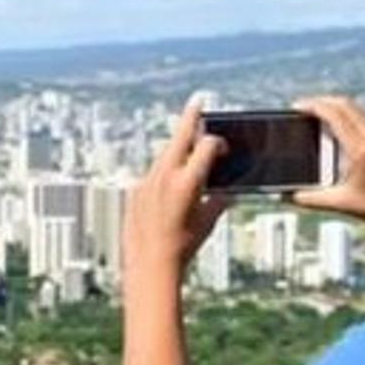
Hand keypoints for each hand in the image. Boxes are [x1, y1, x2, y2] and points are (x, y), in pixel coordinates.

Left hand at [124, 100, 230, 275]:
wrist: (149, 263)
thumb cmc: (183, 246)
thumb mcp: (208, 222)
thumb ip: (219, 201)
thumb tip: (229, 192)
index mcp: (188, 181)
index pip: (207, 145)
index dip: (219, 143)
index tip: (224, 148)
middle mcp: (165, 176)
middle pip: (180, 136)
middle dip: (190, 117)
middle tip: (197, 101)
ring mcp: (147, 181)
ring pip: (164, 154)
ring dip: (177, 148)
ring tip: (187, 143)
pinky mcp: (135, 190)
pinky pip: (152, 174)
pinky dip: (164, 173)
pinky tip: (171, 184)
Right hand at [290, 95, 364, 227]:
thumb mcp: (342, 204)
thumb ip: (311, 199)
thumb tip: (287, 196)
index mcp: (361, 149)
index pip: (335, 115)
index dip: (313, 106)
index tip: (296, 107)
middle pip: (344, 104)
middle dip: (320, 101)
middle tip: (302, 107)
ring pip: (355, 108)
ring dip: (334, 105)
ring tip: (315, 112)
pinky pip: (363, 116)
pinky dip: (346, 113)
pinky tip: (336, 124)